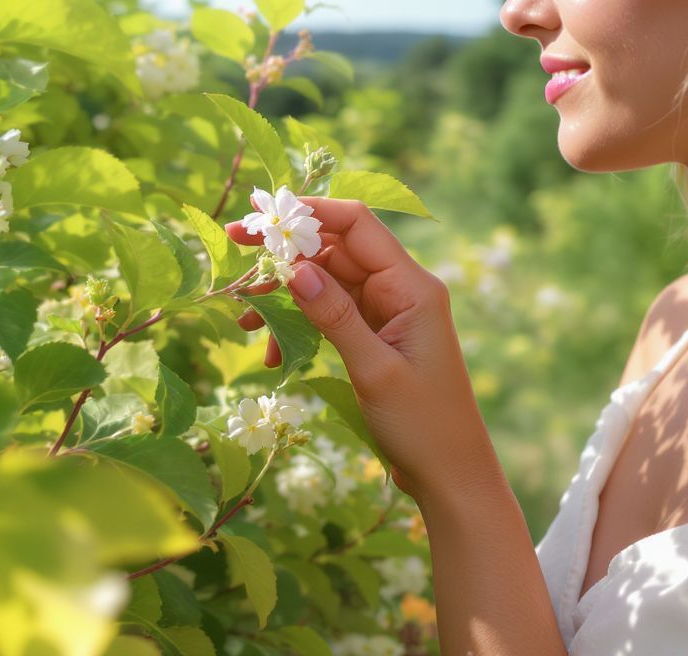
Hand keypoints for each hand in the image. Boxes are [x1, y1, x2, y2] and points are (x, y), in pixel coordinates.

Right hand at [224, 196, 490, 501]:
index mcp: (412, 285)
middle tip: (236, 243)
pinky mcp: (375, 333)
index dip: (311, 212)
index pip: (357, 225)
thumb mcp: (374, 369)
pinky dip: (300, 323)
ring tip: (244, 313)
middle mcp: (400, 288)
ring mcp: (387, 310)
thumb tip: (295, 267)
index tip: (264, 214)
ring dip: (287, 292)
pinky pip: (330, 311)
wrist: (451, 476)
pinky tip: (271, 350)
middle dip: (288, 249)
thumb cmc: (424, 425)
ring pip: (328, 280)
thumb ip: (334, 315)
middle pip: (337, 248)